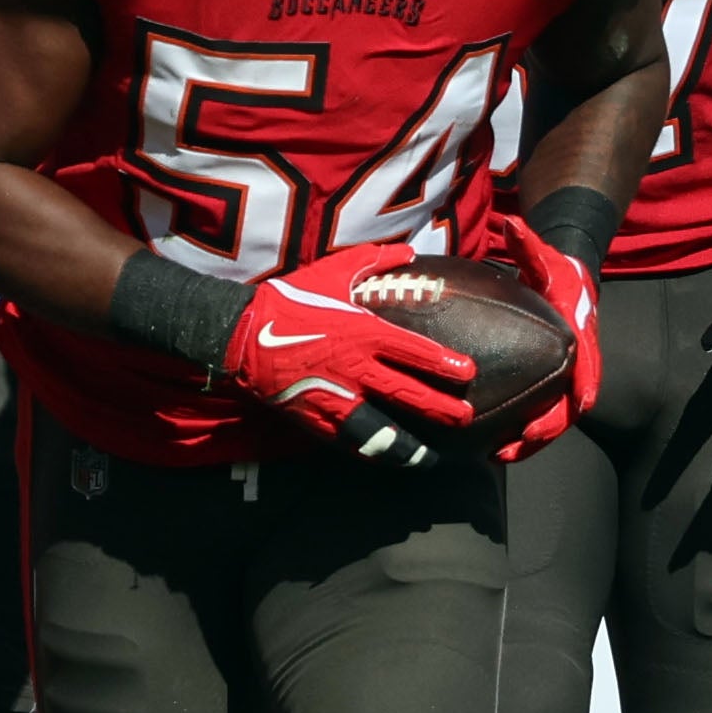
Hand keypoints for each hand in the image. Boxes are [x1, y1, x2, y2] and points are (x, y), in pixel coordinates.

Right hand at [220, 243, 476, 469]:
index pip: (415, 352)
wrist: (242, 334)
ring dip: (407, 447)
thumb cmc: (289, 301)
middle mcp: (355, 369)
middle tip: (466, 419)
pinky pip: (348, 442)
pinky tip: (386, 460)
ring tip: (428, 458)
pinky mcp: (314, 418)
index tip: (469, 373)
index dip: (445, 364)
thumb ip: (373, 261)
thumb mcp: (332, 272)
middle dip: (440, 409)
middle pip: (407, 394)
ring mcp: (334, 397)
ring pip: (380, 430)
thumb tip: (409, 252)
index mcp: (364, 333)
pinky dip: (371, 452)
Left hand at [478, 207, 602, 455]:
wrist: (566, 284)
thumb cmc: (556, 272)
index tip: (581, 405)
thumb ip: (530, 243)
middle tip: (516, 445)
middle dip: (546, 430)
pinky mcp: (547, 386)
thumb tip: (513, 223)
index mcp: (580, 338)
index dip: (587, 386)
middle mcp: (576, 365)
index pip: (590, 366)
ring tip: (498, 456)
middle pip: (569, 408)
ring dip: (529, 442)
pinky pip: (536, 415)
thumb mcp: (546, 256)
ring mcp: (563, 380)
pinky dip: (519, 434)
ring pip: (552, 420)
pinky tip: (490, 447)